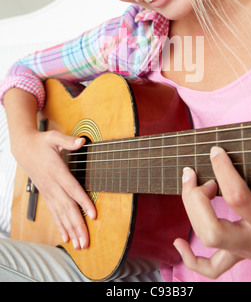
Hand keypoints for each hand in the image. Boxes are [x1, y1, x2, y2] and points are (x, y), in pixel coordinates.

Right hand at [15, 130, 96, 249]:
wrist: (24, 149)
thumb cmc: (42, 142)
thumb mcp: (54, 137)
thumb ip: (68, 140)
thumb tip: (81, 141)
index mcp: (57, 171)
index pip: (72, 189)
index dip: (83, 202)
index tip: (93, 215)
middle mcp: (52, 185)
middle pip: (67, 208)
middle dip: (77, 225)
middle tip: (86, 241)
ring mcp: (48, 192)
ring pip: (61, 214)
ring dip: (71, 230)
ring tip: (79, 245)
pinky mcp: (47, 195)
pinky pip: (54, 213)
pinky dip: (60, 226)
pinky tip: (66, 238)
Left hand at [173, 146, 250, 278]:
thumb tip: (235, 153)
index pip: (238, 198)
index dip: (223, 171)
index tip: (216, 152)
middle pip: (211, 230)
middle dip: (195, 199)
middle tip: (198, 175)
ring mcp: (245, 252)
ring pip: (207, 243)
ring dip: (190, 211)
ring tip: (193, 187)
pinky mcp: (239, 256)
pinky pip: (211, 268)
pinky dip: (190, 258)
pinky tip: (178, 243)